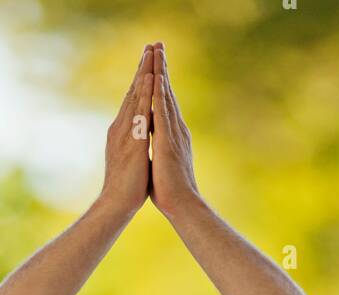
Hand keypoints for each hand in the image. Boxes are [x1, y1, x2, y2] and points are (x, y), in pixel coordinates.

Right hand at [99, 44, 153, 218]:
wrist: (116, 205)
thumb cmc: (126, 187)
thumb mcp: (131, 159)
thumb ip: (133, 144)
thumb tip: (138, 138)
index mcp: (123, 132)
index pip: (133, 100)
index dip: (140, 80)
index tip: (148, 62)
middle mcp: (122, 127)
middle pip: (133, 91)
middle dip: (142, 67)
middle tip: (150, 45)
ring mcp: (125, 133)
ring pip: (136, 96)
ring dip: (144, 73)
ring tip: (151, 52)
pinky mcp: (132, 141)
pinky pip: (140, 111)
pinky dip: (145, 93)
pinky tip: (150, 79)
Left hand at [150, 43, 200, 218]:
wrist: (183, 205)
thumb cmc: (171, 191)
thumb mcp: (162, 163)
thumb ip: (160, 149)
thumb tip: (156, 145)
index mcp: (172, 135)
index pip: (164, 103)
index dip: (160, 83)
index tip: (156, 65)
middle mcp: (175, 129)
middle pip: (166, 92)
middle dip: (162, 68)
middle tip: (158, 45)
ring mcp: (173, 133)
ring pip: (165, 96)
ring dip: (161, 72)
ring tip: (157, 51)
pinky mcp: (167, 141)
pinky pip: (163, 112)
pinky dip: (160, 93)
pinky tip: (157, 78)